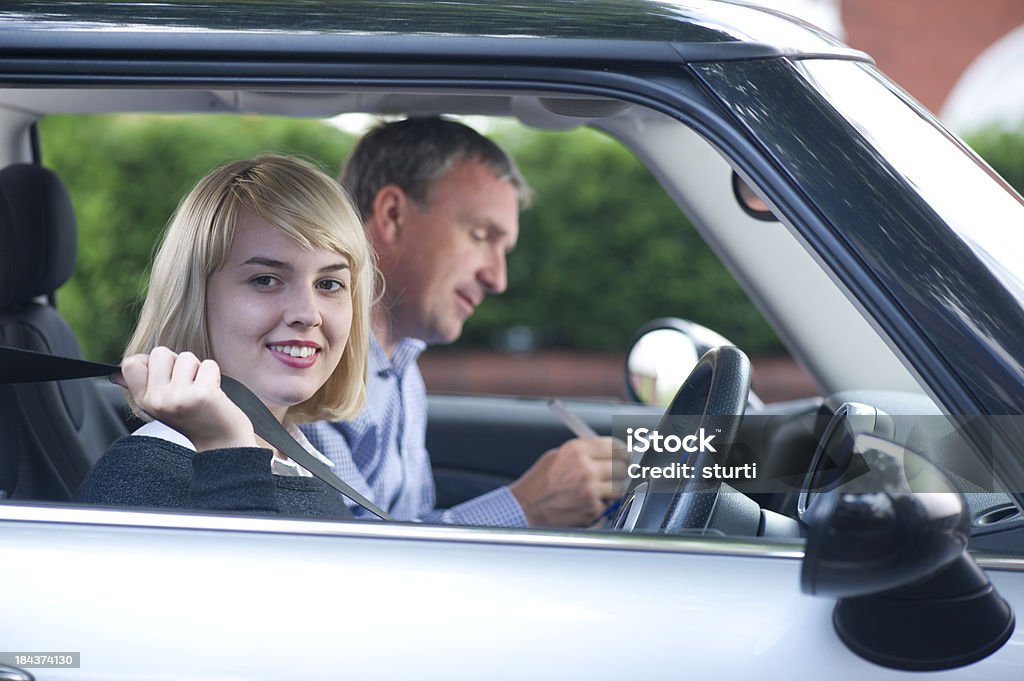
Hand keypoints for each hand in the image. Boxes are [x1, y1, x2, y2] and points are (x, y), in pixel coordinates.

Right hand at [113, 346, 255, 451]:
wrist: (221, 443)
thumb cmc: (193, 418)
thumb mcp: (161, 406)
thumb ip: (139, 387)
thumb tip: (115, 374)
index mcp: (144, 401)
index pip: (131, 363)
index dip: (151, 362)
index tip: (166, 377)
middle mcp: (157, 400)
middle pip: (160, 353)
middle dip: (178, 363)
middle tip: (188, 386)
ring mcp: (178, 397)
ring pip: (186, 357)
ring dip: (198, 370)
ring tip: (200, 391)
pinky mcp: (202, 394)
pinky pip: (208, 364)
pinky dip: (214, 374)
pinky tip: (213, 394)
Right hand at [509, 436, 627, 527]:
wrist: (525, 507)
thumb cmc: (539, 483)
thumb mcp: (558, 456)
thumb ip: (584, 452)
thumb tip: (610, 452)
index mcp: (576, 450)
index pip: (615, 446)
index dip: (623, 452)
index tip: (625, 456)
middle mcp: (585, 468)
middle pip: (622, 466)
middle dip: (620, 471)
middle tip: (615, 474)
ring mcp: (590, 490)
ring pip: (619, 487)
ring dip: (612, 490)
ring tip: (595, 490)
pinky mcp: (592, 509)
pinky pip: (609, 505)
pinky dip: (602, 505)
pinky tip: (586, 502)